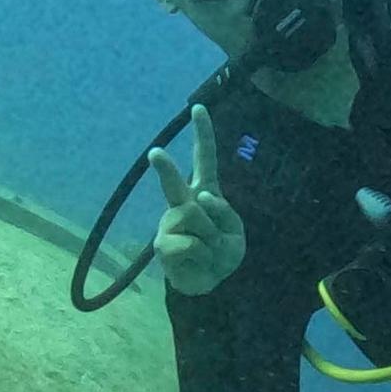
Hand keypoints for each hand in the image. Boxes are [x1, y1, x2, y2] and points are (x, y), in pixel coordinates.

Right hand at [145, 105, 249, 295]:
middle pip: (175, 184)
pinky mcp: (162, 244)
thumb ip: (222, 212)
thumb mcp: (235, 232)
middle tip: (155, 154)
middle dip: (166, 168)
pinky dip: (203, 254)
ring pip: (194, 218)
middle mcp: (184, 203)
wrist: (210, 284)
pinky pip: (191, 243)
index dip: (203, 134)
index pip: (205, 159)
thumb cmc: (222, 252)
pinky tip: (198, 260)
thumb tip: (199, 199)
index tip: (198, 108)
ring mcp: (170, 223)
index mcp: (205, 192)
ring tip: (210, 250)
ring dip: (211, 237)